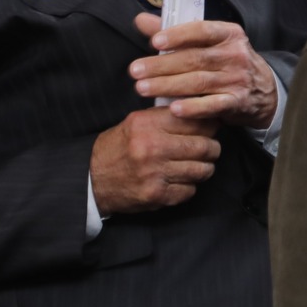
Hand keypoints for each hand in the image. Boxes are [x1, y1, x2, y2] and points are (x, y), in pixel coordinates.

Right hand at [89, 104, 220, 214]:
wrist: (93, 178)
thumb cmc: (120, 147)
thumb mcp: (137, 122)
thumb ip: (167, 116)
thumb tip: (203, 111)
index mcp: (148, 124)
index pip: (195, 120)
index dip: (210, 123)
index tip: (213, 127)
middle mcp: (152, 147)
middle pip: (204, 146)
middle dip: (212, 148)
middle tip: (210, 148)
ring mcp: (155, 173)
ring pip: (202, 170)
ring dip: (204, 168)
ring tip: (198, 165)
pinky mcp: (156, 195)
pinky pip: (190, 190)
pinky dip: (190, 186)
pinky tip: (180, 180)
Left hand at [129, 12, 277, 127]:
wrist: (265, 91)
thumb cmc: (228, 62)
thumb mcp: (210, 43)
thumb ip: (175, 32)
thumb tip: (141, 20)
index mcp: (228, 34)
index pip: (202, 30)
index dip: (178, 36)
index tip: (154, 42)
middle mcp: (235, 54)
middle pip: (194, 59)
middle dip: (161, 65)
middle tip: (135, 70)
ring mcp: (237, 79)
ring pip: (198, 82)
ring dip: (168, 86)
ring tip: (143, 88)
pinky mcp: (237, 102)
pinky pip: (212, 105)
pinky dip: (193, 108)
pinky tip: (173, 109)